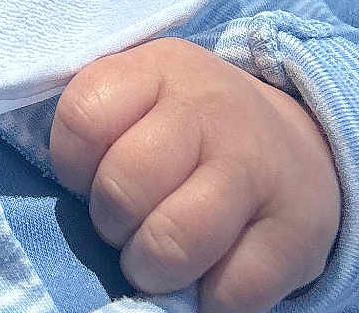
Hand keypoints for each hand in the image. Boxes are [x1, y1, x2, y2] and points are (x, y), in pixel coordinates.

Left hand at [49, 37, 342, 312]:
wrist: (295, 142)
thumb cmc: (187, 124)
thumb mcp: (141, 92)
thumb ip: (97, 122)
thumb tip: (60, 187)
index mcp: (160, 68)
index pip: (84, 116)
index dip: (70, 163)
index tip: (86, 176)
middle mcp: (211, 109)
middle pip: (123, 185)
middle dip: (110, 222)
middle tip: (125, 225)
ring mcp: (258, 169)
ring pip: (172, 241)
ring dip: (150, 268)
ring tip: (155, 259)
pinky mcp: (298, 233)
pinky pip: (231, 290)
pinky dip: (207, 298)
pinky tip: (208, 274)